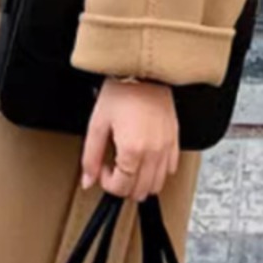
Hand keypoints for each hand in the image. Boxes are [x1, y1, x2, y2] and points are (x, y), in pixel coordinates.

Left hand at [81, 80, 180, 201]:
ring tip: (129, 166)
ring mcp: (166, 147)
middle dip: (123, 186)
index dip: (107, 183)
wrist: (143, 72)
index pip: (121, 187)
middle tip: (114, 170)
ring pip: (157, 184)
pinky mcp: (175, 140)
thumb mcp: (97, 125)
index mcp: (132, 150)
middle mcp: (153, 152)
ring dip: (141, 183)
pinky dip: (158, 172)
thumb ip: (91, 157)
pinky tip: (145, 160)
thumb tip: (88, 180)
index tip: (103, 170)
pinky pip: (170, 169)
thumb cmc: (121, 93)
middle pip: (140, 190)